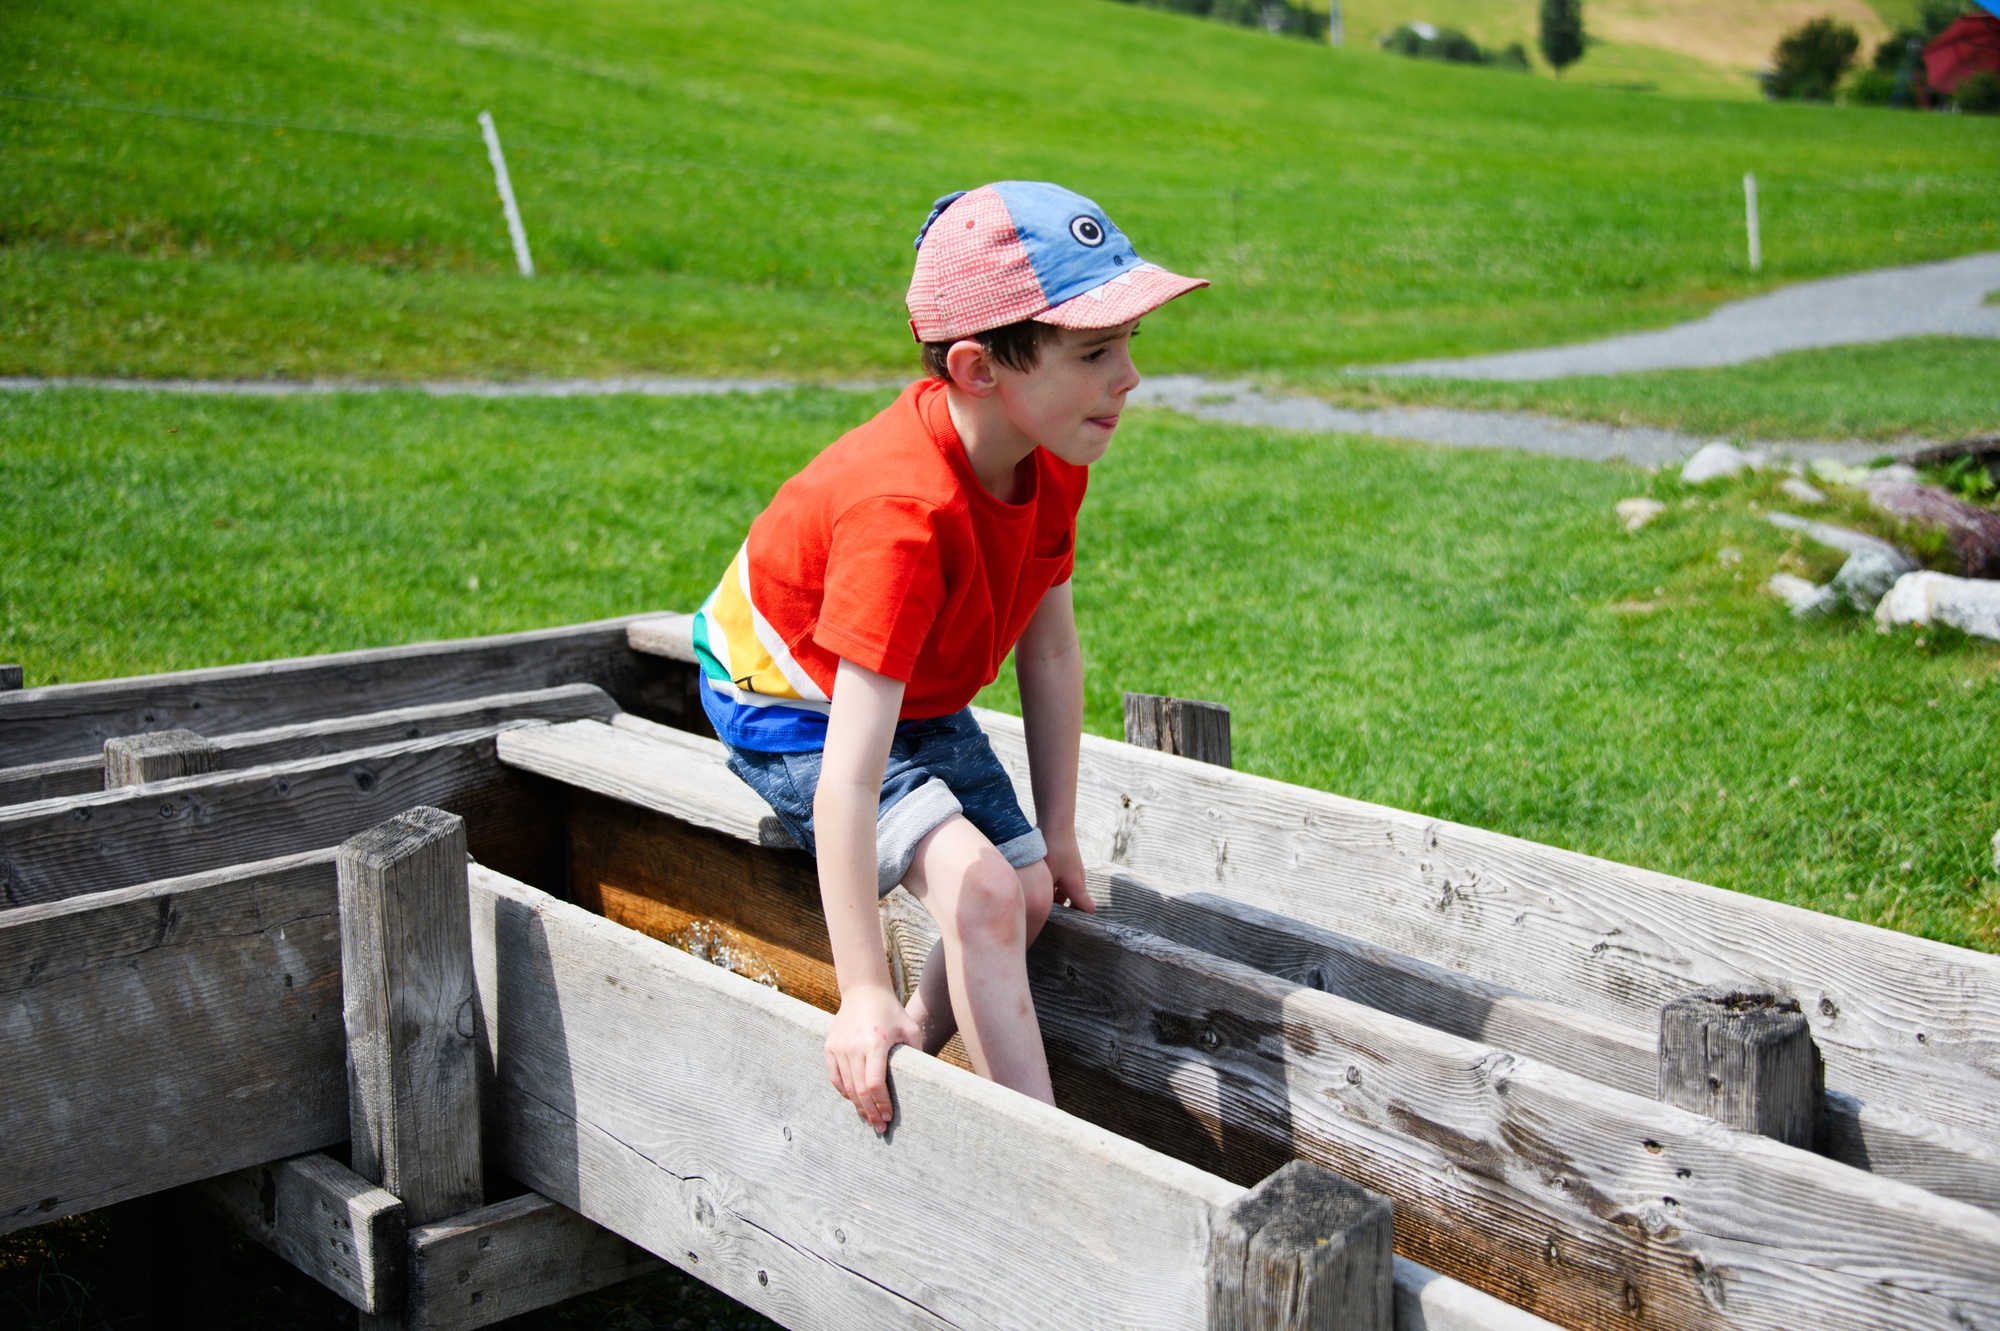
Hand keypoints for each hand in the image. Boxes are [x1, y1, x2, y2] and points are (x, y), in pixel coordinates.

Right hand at [825, 985, 922, 1132]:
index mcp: (876, 1044)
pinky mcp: (830, 1047)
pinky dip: (844, 1092)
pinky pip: (835, 1076)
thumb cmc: (890, 1011)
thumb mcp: (910, 1028)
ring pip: (847, 1087)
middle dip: (870, 1112)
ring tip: (868, 1118)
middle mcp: (854, 1047)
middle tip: (879, 1127)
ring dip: (857, 1106)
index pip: (875, 1083)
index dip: (882, 1104)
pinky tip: (854, 1101)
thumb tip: (929, 1078)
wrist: (863, 991)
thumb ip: (917, 1052)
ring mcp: (839, 1047)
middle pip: (860, 1090)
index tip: (889, 1116)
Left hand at [1042, 826, 1094, 912]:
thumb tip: (1038, 912)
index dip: (1080, 920)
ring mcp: (1072, 870)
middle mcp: (1078, 879)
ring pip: (1065, 890)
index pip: (1087, 909)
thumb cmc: (1052, 851)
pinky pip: (1060, 879)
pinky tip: (1036, 884)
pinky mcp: (1065, 862)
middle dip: (1062, 911)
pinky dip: (1051, 885)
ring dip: (1054, 897)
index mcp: (1077, 887)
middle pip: (1074, 902)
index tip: (1067, 928)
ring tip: (1038, 902)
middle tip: (1046, 919)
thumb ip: (1045, 896)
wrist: (1056, 823)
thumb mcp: (1047, 877)